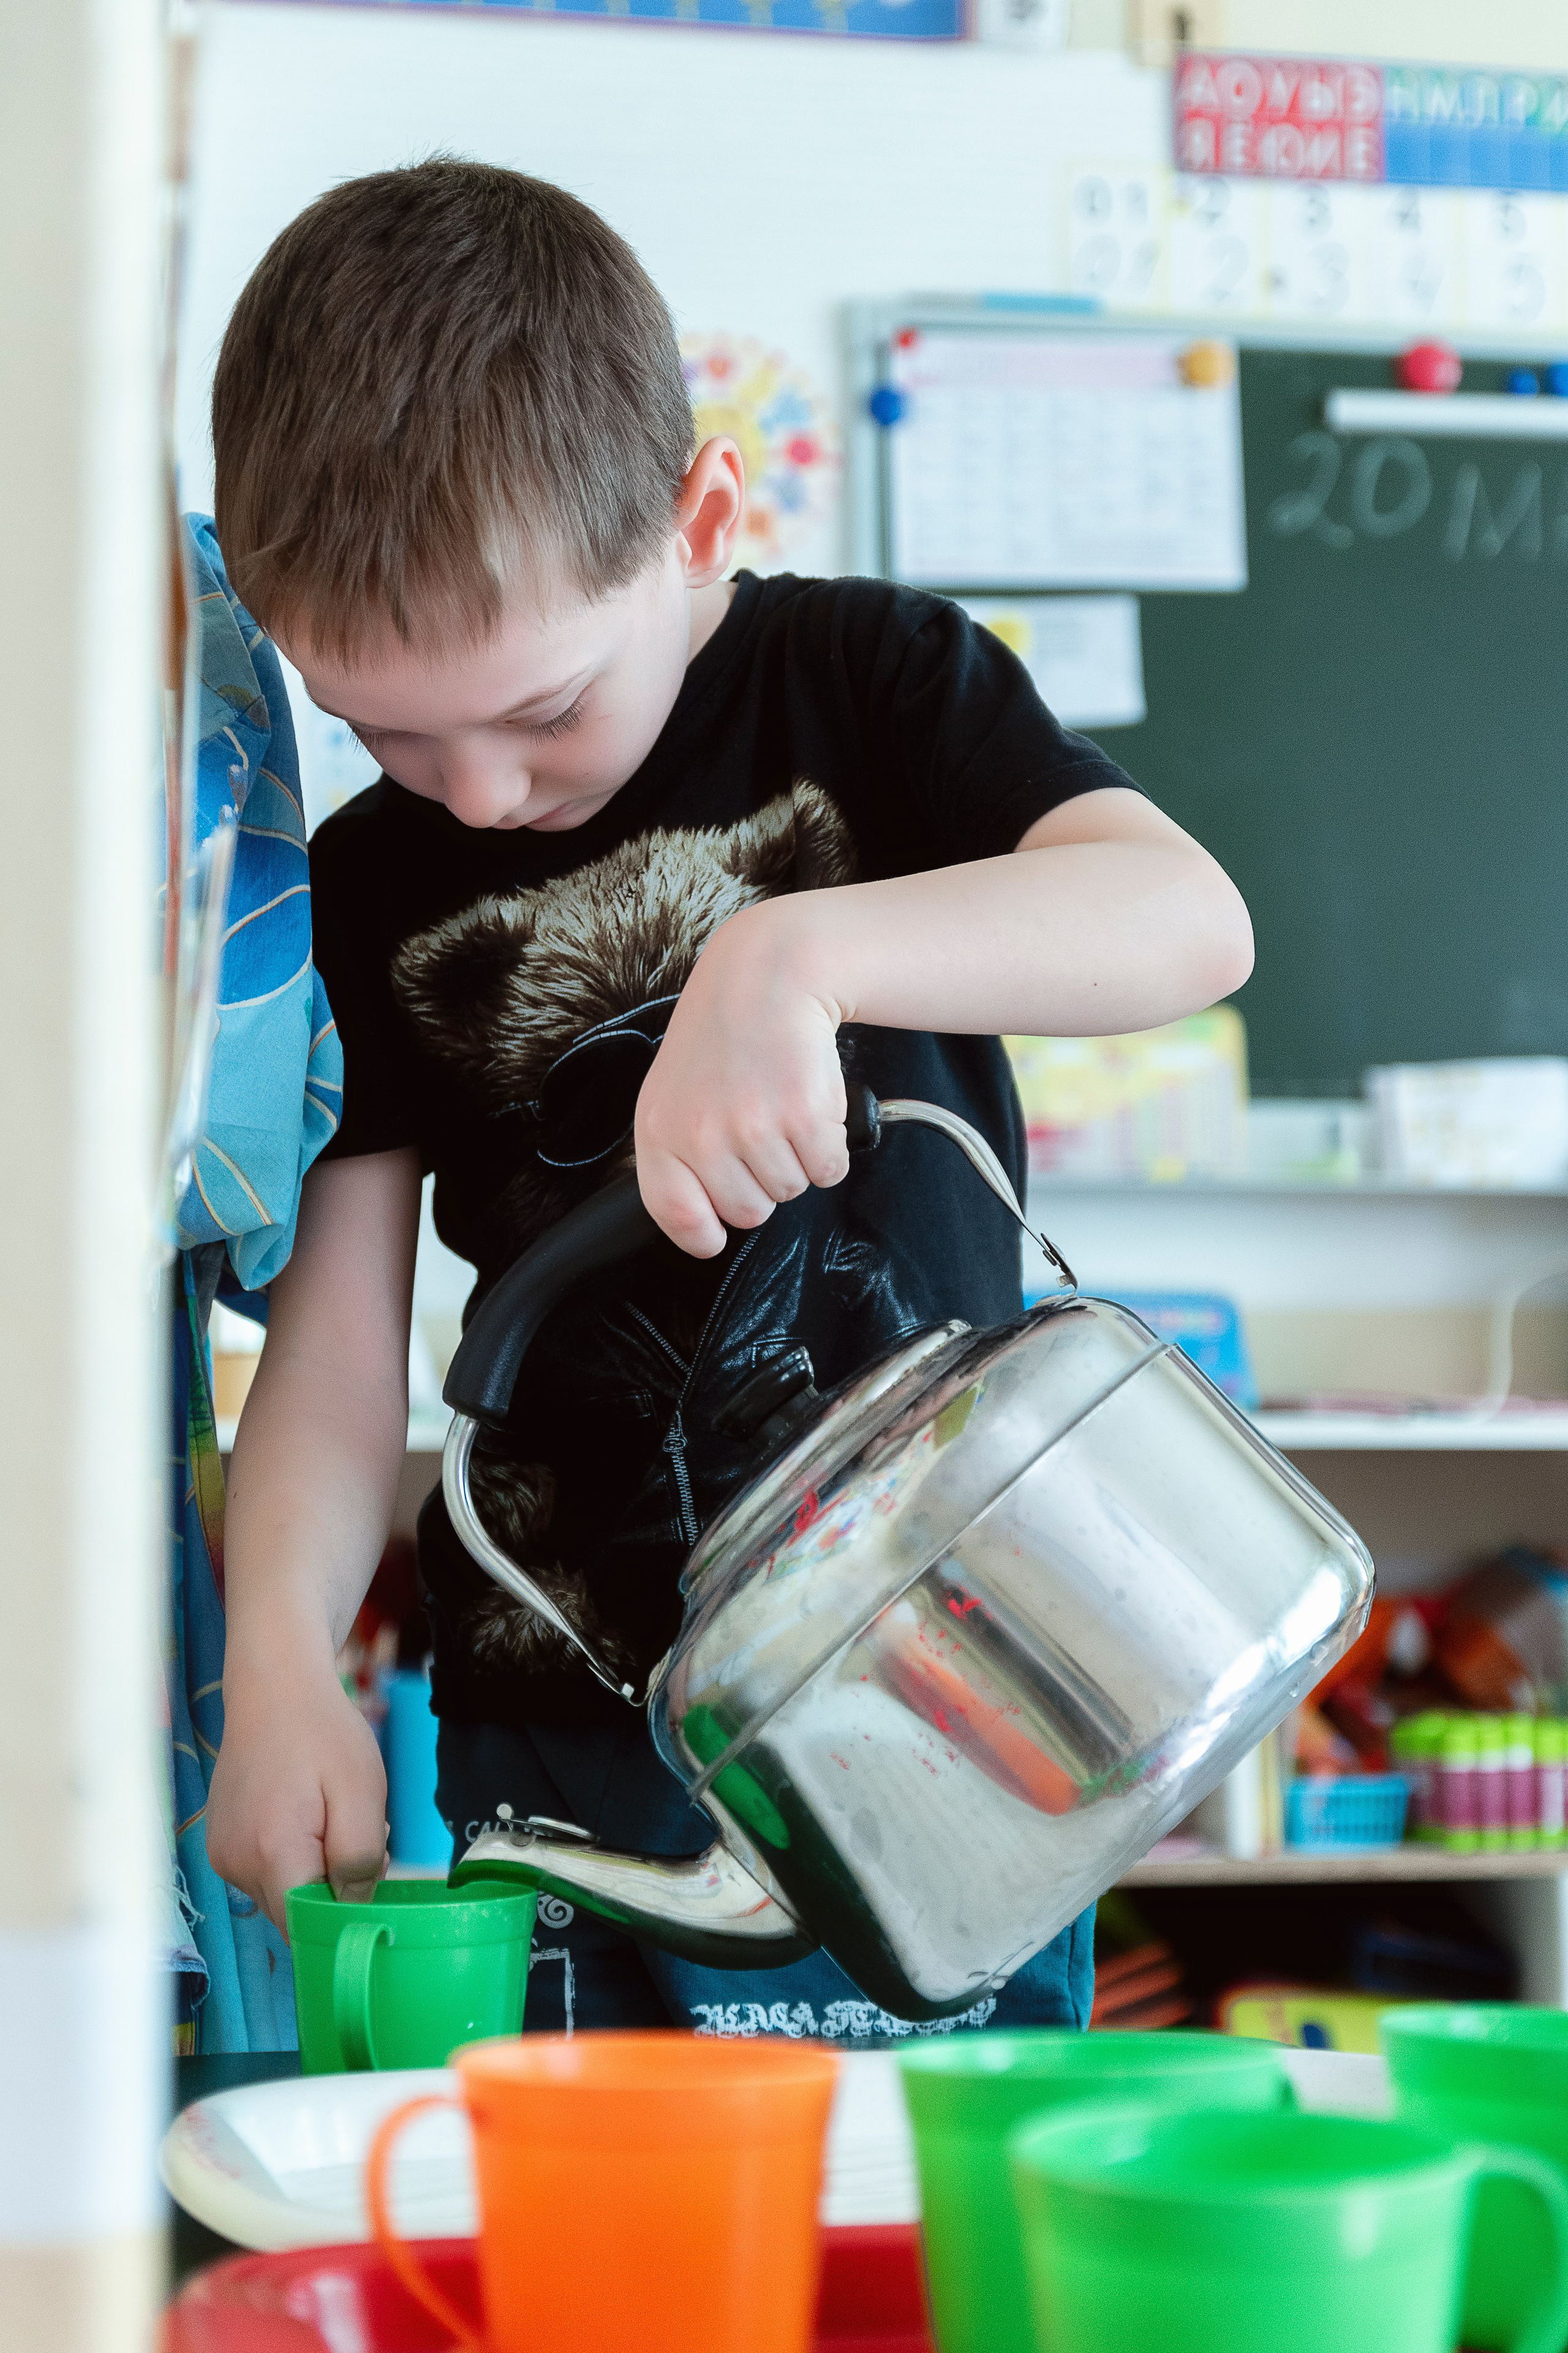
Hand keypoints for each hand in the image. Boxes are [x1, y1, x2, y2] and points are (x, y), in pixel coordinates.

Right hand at [206, 1652, 388, 1937]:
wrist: (273, 1689)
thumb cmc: (322, 1733)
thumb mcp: (362, 1791)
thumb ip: (359, 1859)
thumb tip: (354, 1910)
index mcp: (273, 1852)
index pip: (306, 1927)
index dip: (342, 1921)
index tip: (370, 1892)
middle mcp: (237, 1863)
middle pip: (294, 1913)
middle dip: (334, 1890)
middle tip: (360, 1836)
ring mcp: (223, 1855)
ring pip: (281, 1894)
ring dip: (314, 1872)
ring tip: (331, 1816)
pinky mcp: (221, 1845)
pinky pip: (264, 1874)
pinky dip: (292, 1858)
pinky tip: (306, 1816)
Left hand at [634, 900, 848, 1256]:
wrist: (769, 975)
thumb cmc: (724, 1035)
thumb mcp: (674, 1092)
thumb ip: (679, 1154)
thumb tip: (702, 1222)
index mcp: (660, 1131)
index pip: (676, 1216)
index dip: (702, 1233)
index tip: (715, 1233)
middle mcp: (703, 1135)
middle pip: (747, 1212)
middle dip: (761, 1181)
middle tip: (761, 1129)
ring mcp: (754, 1128)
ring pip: (790, 1191)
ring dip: (797, 1159)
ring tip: (782, 1107)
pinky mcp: (805, 1117)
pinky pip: (829, 1170)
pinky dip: (830, 1147)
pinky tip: (811, 1105)